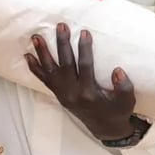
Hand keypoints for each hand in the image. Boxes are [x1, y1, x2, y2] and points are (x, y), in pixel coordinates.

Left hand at [25, 23, 135, 140]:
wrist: (105, 128)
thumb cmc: (117, 111)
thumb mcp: (127, 101)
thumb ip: (124, 87)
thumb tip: (117, 70)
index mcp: (89, 93)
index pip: (85, 66)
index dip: (84, 48)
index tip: (84, 32)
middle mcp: (72, 93)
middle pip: (65, 64)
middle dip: (62, 44)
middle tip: (61, 26)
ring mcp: (63, 94)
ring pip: (50, 71)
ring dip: (42, 53)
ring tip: (36, 37)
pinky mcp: (58, 94)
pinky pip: (44, 80)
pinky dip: (35, 68)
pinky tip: (28, 56)